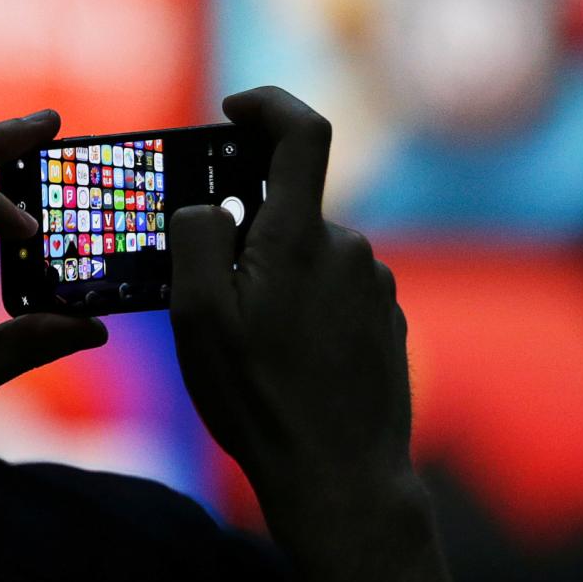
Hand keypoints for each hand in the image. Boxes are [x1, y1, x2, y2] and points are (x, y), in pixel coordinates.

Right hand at [168, 87, 411, 526]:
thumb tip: (207, 205)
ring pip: (309, 255)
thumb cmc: (261, 400)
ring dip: (275, 280)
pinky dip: (304, 309)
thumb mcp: (198, 317)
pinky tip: (288, 364)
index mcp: (301, 237)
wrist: (340, 478)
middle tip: (213, 297)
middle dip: (247, 234)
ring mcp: (374, 286)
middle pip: (288, 209)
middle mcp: (348, 249)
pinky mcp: (386, 320)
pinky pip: (334, 291)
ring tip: (252, 348)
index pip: (302, 130)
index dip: (267, 104)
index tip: (233, 111)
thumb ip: (196, 239)